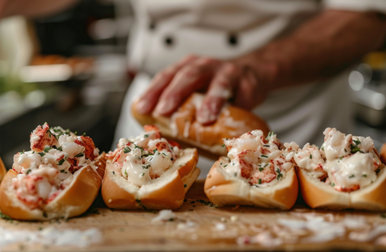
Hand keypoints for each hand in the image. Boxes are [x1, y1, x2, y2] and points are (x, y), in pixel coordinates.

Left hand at [135, 55, 274, 124]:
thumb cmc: (215, 89)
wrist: (253, 74)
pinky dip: (240, 104)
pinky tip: (237, 116)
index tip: (141, 108)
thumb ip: (180, 107)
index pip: (166, 76)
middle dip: (174, 94)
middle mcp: (205, 66)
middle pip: (188, 75)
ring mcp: (228, 72)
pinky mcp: (249, 81)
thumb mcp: (195, 92)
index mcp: (187, 68)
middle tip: (164, 112)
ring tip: (204, 119)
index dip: (153, 91)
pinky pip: (244, 93)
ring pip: (219, 83)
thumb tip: (157, 133)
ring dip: (211, 100)